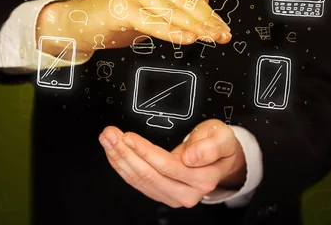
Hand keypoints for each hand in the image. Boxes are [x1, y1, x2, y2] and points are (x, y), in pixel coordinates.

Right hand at [37, 0, 230, 56]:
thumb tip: (206, 2)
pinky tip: (187, 39)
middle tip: (222, 36)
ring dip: (193, 28)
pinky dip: (170, 32)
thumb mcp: (151, 10)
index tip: (223, 28)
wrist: (80, 23)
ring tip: (211, 39)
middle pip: (182, 2)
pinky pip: (151, 22)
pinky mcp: (120, 6)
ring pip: (170, 12)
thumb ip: (176, 4)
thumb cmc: (117, 17)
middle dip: (205, 21)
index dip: (208, 14)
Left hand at [98, 119, 246, 207]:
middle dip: (125, 153)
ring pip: (140, 180)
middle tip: (110, 135)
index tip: (128, 137)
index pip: (167, 166)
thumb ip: (209, 147)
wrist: (222, 158)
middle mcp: (188, 191)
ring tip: (108, 140)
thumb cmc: (219, 144)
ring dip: (120, 159)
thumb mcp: (221, 137)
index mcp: (203, 178)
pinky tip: (115, 154)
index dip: (145, 151)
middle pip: (149, 175)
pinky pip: (139, 183)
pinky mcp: (163, 193)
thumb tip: (191, 157)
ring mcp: (174, 195)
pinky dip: (123, 167)